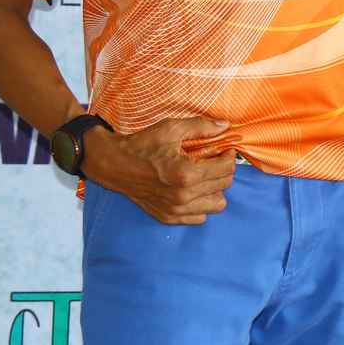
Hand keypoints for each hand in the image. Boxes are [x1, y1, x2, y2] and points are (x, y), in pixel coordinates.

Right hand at [82, 116, 235, 224]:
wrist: (114, 165)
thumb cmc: (142, 145)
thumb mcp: (172, 129)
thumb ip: (202, 127)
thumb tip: (225, 126)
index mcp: (186, 174)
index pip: (226, 169)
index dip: (229, 155)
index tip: (224, 149)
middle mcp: (183, 196)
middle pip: (224, 185)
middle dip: (223, 169)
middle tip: (213, 159)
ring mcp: (176, 210)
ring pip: (217, 204)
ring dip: (215, 188)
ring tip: (204, 175)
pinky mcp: (168, 218)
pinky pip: (200, 216)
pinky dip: (201, 203)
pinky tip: (192, 189)